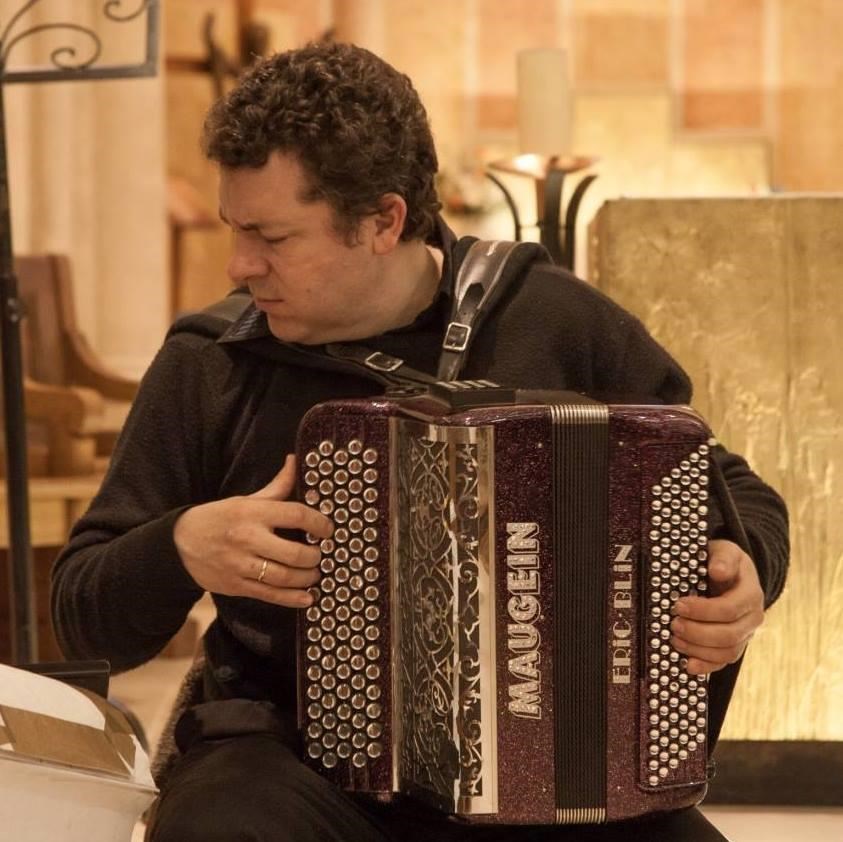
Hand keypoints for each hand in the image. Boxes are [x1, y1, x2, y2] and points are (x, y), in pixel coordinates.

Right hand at [174, 454, 332, 607]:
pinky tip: (308, 598)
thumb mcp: (246, 500)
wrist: (179, 544)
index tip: (329, 529)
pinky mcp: (237, 586)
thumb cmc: (219, 518)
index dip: (318, 523)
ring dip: (307, 578)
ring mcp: (241, 565)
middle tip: (321, 555)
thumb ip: (276, 486)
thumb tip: (297, 460)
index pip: (295, 515)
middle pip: (293, 553)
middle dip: (315, 556)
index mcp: (252, 513)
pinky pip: (270, 595)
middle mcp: (248, 539)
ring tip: (315, 574)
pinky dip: (292, 599)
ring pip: (284, 577)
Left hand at [670, 539, 764, 674]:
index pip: (729, 609)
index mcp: (750, 594)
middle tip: (673, 624)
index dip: (703, 611)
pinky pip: (724, 662)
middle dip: (697, 632)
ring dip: (698, 649)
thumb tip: (718, 570)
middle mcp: (752, 618)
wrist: (731, 573)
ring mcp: (745, 634)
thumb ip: (723, 558)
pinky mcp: (735, 645)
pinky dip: (707, 666)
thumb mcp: (725, 551)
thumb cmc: (723, 562)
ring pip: (727, 652)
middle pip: (728, 635)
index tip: (678, 605)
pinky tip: (688, 665)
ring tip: (674, 639)